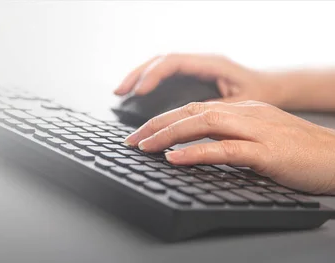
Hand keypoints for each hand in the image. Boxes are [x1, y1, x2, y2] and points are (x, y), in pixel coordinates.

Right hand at [114, 53, 287, 106]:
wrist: (277, 86)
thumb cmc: (263, 95)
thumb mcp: (240, 105)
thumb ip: (214, 110)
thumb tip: (188, 121)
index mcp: (211, 63)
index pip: (173, 63)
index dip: (153, 76)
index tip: (138, 93)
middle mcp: (200, 61)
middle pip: (159, 60)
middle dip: (136, 75)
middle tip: (119, 92)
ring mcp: (195, 66)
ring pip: (159, 65)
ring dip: (138, 77)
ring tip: (120, 92)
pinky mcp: (193, 75)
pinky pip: (165, 74)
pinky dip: (148, 82)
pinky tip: (137, 94)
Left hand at [124, 100, 334, 194]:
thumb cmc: (300, 153)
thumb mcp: (259, 138)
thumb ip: (230, 138)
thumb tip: (195, 149)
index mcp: (243, 110)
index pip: (194, 109)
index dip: (164, 120)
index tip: (141, 133)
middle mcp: (246, 114)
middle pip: (192, 112)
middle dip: (156, 125)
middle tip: (131, 140)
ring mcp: (256, 130)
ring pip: (203, 124)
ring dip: (168, 135)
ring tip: (144, 146)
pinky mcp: (267, 151)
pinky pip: (225, 149)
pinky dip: (196, 153)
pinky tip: (174, 159)